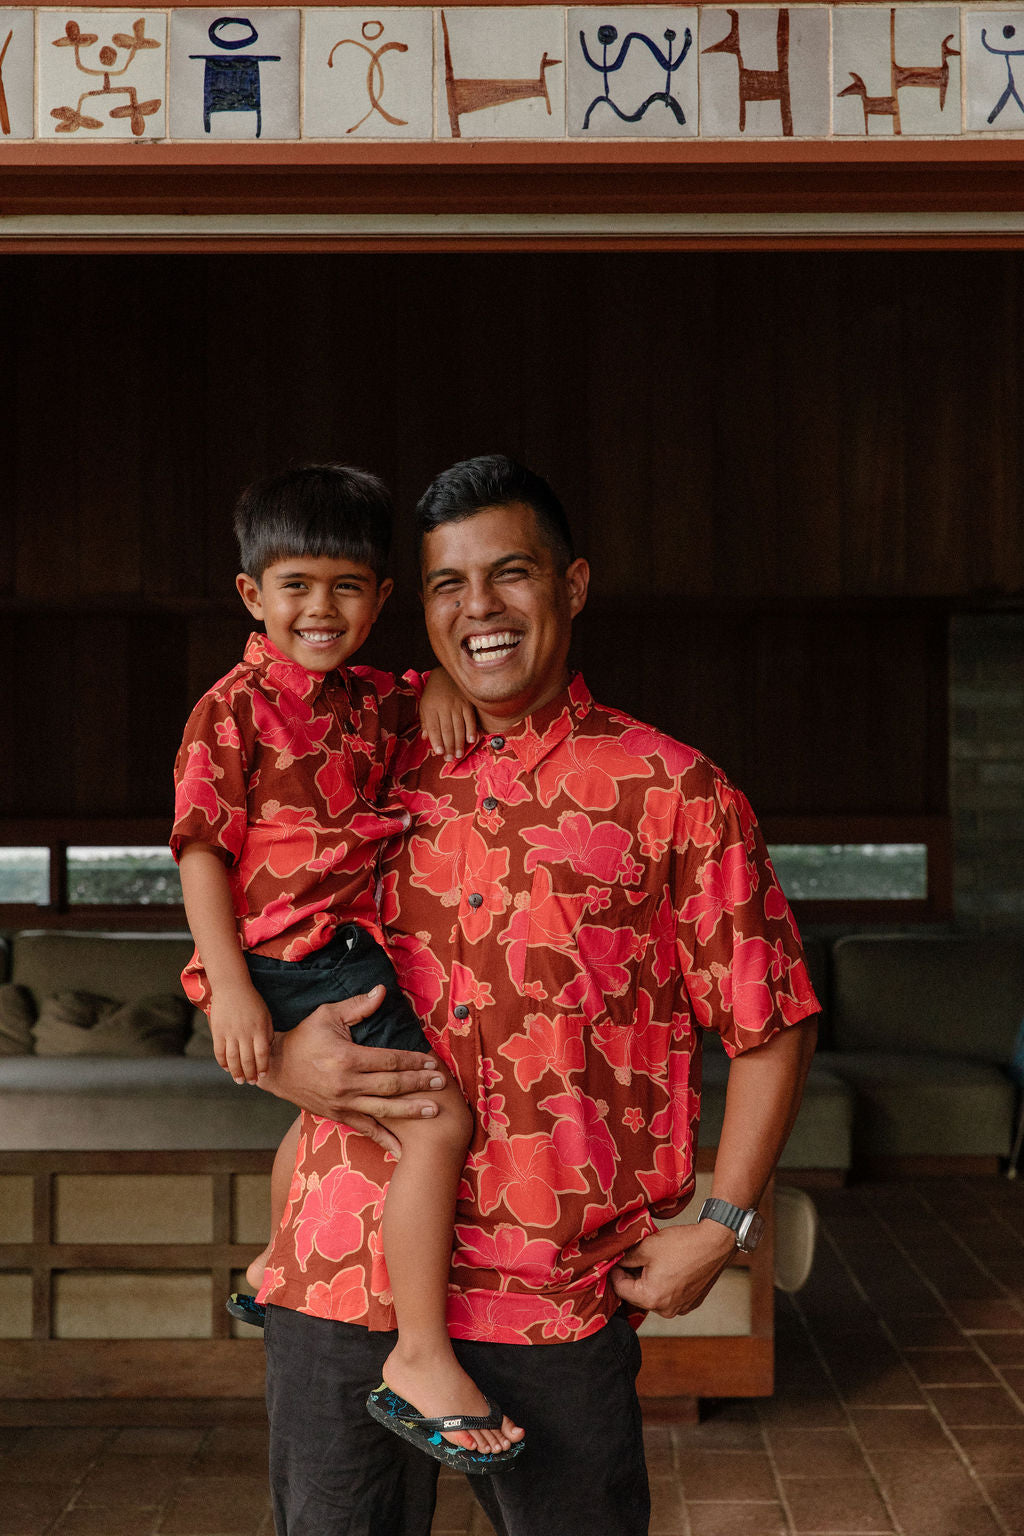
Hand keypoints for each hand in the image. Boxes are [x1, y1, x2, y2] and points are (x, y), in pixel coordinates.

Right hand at [209, 981, 274, 1084]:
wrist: (232, 986)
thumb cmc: (252, 1001)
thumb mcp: (266, 1015)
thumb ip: (267, 1033)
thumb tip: (266, 1050)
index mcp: (259, 1029)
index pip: (262, 1054)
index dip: (262, 1067)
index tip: (263, 1075)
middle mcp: (245, 1033)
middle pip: (247, 1060)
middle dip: (250, 1074)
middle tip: (251, 1082)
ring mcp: (230, 1033)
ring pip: (233, 1059)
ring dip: (236, 1072)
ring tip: (239, 1080)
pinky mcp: (218, 1032)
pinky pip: (219, 1052)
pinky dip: (222, 1063)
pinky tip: (227, 1068)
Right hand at [260, 985, 448, 1156]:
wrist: (274, 1067)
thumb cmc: (303, 1037)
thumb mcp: (327, 1015)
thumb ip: (358, 1006)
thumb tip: (382, 990)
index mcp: (347, 1058)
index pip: (389, 1060)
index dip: (413, 1061)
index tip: (432, 1062)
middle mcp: (347, 1084)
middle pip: (391, 1085)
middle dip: (419, 1084)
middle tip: (442, 1084)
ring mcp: (343, 1103)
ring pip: (383, 1110)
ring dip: (411, 1111)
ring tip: (434, 1111)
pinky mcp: (338, 1115)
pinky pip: (366, 1129)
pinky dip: (385, 1140)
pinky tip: (403, 1149)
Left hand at [419, 668, 477, 760]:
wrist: (445, 674)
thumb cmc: (433, 694)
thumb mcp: (424, 705)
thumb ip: (425, 721)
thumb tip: (426, 738)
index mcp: (431, 708)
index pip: (434, 727)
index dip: (437, 741)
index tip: (439, 753)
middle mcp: (444, 707)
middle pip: (447, 730)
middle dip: (449, 746)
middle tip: (451, 759)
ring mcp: (457, 705)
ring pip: (458, 726)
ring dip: (460, 742)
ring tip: (459, 754)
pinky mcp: (467, 703)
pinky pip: (470, 718)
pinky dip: (471, 730)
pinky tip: (471, 740)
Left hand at [610, 1220, 736, 1317]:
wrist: (715, 1244)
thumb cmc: (682, 1245)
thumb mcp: (646, 1246)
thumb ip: (625, 1257)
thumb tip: (615, 1262)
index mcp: (651, 1298)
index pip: (620, 1289)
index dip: (616, 1271)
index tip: (618, 1259)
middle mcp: (665, 1310)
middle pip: (637, 1295)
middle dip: (633, 1276)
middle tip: (637, 1256)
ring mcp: (680, 1309)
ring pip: (653, 1296)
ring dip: (649, 1281)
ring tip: (656, 1261)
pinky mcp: (690, 1304)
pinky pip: (669, 1296)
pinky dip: (665, 1284)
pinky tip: (671, 1267)